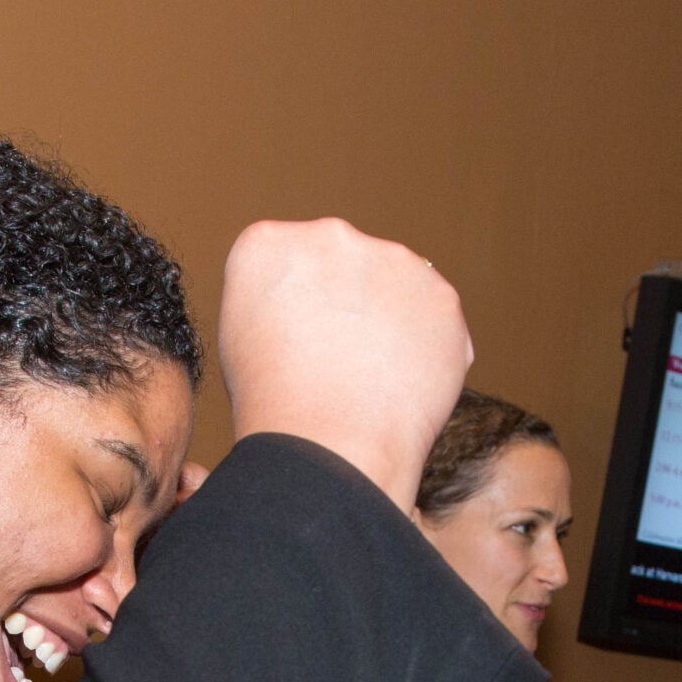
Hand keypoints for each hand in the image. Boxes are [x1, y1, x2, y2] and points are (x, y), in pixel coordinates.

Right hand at [218, 219, 470, 512]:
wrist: (331, 445)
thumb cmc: (276, 407)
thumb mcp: (241, 339)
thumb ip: (275, 300)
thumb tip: (311, 303)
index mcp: (266, 243)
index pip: (286, 266)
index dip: (294, 311)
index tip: (295, 344)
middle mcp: (329, 235)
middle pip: (344, 269)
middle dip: (346, 307)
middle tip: (338, 365)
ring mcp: (392, 260)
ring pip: (394, 288)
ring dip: (389, 323)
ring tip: (370, 382)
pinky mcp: (441, 295)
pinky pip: (434, 321)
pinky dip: (426, 350)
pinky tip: (402, 386)